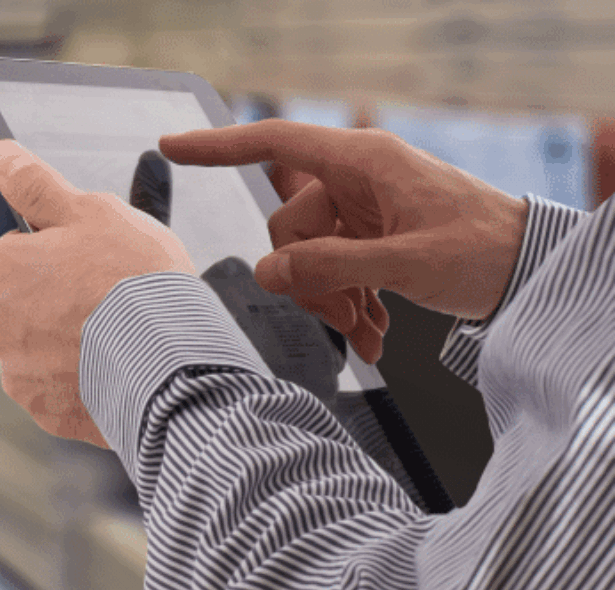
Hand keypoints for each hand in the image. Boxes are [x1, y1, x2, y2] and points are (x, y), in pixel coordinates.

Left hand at [0, 139, 197, 449]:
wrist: (170, 362)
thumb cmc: (134, 277)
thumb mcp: (90, 210)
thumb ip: (37, 183)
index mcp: (0, 269)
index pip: (17, 251)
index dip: (60, 251)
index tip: (93, 260)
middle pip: (28, 302)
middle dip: (62, 299)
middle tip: (112, 297)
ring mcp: (19, 373)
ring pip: (44, 347)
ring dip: (72, 342)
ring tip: (121, 336)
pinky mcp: (45, 411)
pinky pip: (60, 389)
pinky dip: (82, 381)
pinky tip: (117, 369)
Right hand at [160, 120, 529, 363]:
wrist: (529, 271)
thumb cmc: (485, 250)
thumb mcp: (406, 263)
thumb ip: (331, 267)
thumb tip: (268, 272)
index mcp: (363, 163)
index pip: (276, 144)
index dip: (219, 146)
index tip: (171, 146)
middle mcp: (356, 181)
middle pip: (290, 227)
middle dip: (307, 280)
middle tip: (343, 318)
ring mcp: (363, 211)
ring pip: (308, 256)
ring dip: (330, 300)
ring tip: (366, 333)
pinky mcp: (371, 237)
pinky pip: (333, 268)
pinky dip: (346, 302)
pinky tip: (372, 332)